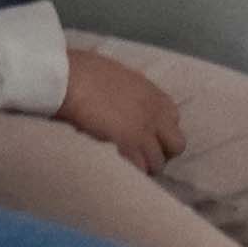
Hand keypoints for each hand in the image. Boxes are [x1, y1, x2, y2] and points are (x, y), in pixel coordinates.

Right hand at [51, 46, 185, 178]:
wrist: (71, 79)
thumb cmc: (88, 72)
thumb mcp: (124, 80)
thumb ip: (134, 98)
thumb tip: (128, 108)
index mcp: (158, 98)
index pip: (174, 124)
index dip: (160, 135)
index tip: (146, 140)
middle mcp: (157, 117)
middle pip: (176, 147)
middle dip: (160, 154)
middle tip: (139, 157)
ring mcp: (143, 134)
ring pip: (157, 164)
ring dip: (144, 168)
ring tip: (124, 168)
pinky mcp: (126, 148)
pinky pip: (137, 170)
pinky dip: (129, 174)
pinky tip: (115, 170)